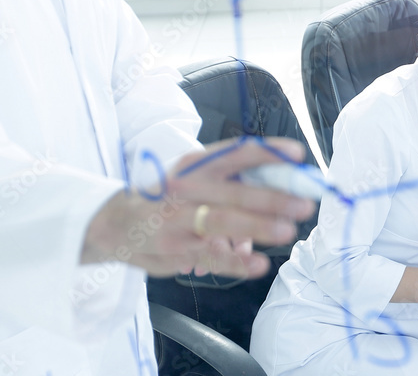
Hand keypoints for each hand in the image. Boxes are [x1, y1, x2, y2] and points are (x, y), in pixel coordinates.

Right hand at [81, 137, 316, 278]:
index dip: (268, 152)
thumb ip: (229, 181)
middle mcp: (186, 188)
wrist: (113, 222)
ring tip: (288, 231)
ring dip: (259, 227)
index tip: (297, 154)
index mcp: (194, 165)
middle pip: (236, 191)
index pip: (236, 152)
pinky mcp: (175, 249)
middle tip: (304, 205)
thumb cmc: (164, 196)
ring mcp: (179, 220)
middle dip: (274, 199)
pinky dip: (237, 262)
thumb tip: (278, 189)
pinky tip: (259, 264)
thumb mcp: (191, 176)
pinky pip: (211, 256)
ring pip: (224, 222)